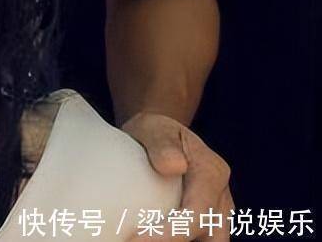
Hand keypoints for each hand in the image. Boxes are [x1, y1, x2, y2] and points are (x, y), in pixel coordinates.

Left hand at [122, 112, 233, 239]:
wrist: (162, 140)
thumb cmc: (156, 133)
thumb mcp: (155, 128)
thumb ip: (163, 144)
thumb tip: (174, 165)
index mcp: (212, 174)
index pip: (197, 215)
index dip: (170, 234)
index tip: (135, 239)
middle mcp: (222, 201)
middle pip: (212, 241)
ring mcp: (217, 217)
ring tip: (137, 240)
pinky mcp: (206, 228)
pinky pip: (196, 240)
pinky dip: (174, 240)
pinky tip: (147, 238)